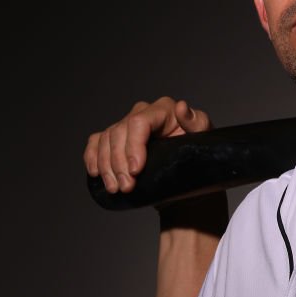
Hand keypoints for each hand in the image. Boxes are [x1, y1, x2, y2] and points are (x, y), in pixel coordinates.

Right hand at [84, 97, 211, 192]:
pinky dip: (92, 158)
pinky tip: (96, 173)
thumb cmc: (199, 151)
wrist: (190, 171)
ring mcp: (127, 125)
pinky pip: (96, 142)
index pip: (138, 123)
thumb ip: (196, 121)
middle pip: (119, 133)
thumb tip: (182, 107)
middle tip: (126, 186)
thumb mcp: (203, 136)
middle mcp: (142, 113)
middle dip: (119, 163)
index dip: (133, 147)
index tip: (135, 170)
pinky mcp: (116, 138)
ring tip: (115, 188)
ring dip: (106, 166)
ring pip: (105, 140)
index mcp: (163, 109)